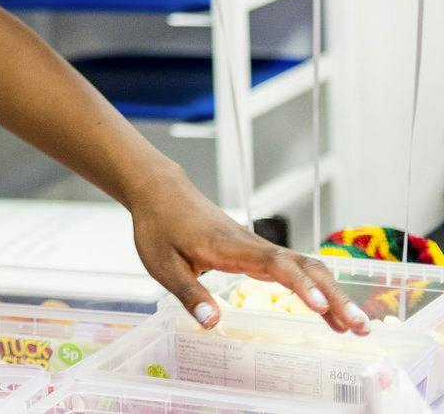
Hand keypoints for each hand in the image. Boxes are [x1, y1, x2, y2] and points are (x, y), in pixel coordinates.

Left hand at [127, 168, 368, 333]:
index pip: (275, 264)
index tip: (322, 308)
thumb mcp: (162, 264)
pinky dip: (317, 290)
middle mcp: (254, 245)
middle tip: (360, 328)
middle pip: (305, 268)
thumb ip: (188, 293)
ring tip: (357, 328)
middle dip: (335, 297)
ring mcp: (260, 248)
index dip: (300, 285)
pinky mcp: (259, 252)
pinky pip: (296, 270)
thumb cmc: (160, 226)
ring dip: (333, 295)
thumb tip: (213, 323)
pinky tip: (329, 315)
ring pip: (306, 269)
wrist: (161, 192)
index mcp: (231, 247)